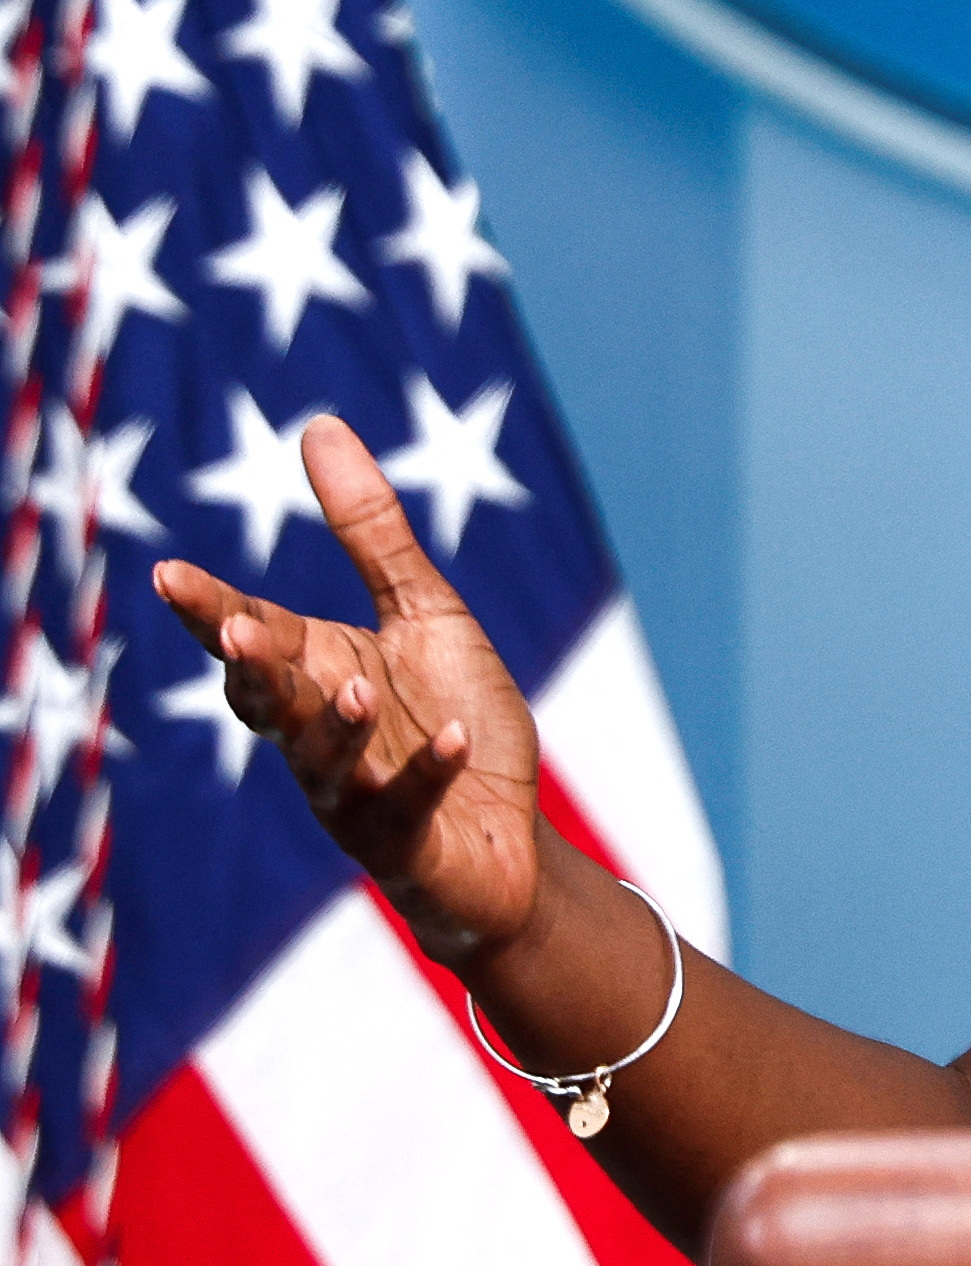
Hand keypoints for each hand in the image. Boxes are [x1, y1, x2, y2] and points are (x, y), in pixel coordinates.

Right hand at [154, 416, 542, 966]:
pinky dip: (431, 771)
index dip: (211, 610)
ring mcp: (358, 794)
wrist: (505, 840)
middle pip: (271, 700)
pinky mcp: (410, 839)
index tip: (169, 574)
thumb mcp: (424, 611)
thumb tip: (319, 425)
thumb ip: (371, 531)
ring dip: (336, 728)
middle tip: (235, 630)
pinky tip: (455, 740)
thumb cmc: (454, 716)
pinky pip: (412, 805)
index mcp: (318, 674)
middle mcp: (321, 735)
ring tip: (355, 691)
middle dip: (253, 668)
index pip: (253, 635)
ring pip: (326, 762)